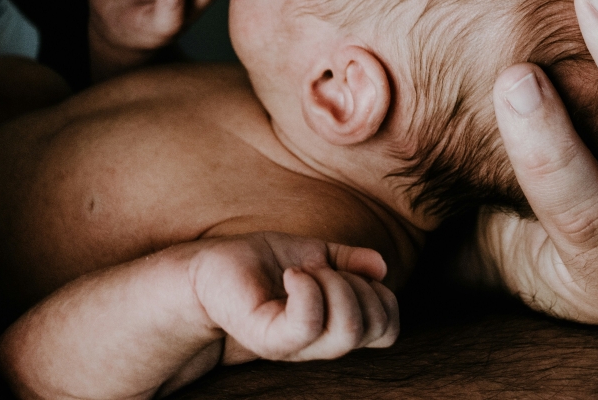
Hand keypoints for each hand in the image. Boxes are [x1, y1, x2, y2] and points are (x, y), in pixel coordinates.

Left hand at [191, 232, 398, 362]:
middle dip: (359, 285)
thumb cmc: (259, 263)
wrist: (209, 268)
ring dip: (335, 284)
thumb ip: (350, 260)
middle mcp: (319, 342)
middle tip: (323, 268)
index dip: (384, 296)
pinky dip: (307, 288)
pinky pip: (308, 323)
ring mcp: (294, 345)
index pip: (388, 328)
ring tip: (303, 271)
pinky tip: (290, 274)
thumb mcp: (315, 253)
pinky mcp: (268, 338)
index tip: (349, 271)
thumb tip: (381, 267)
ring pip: (347, 328)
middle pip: (374, 328)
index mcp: (335, 325)